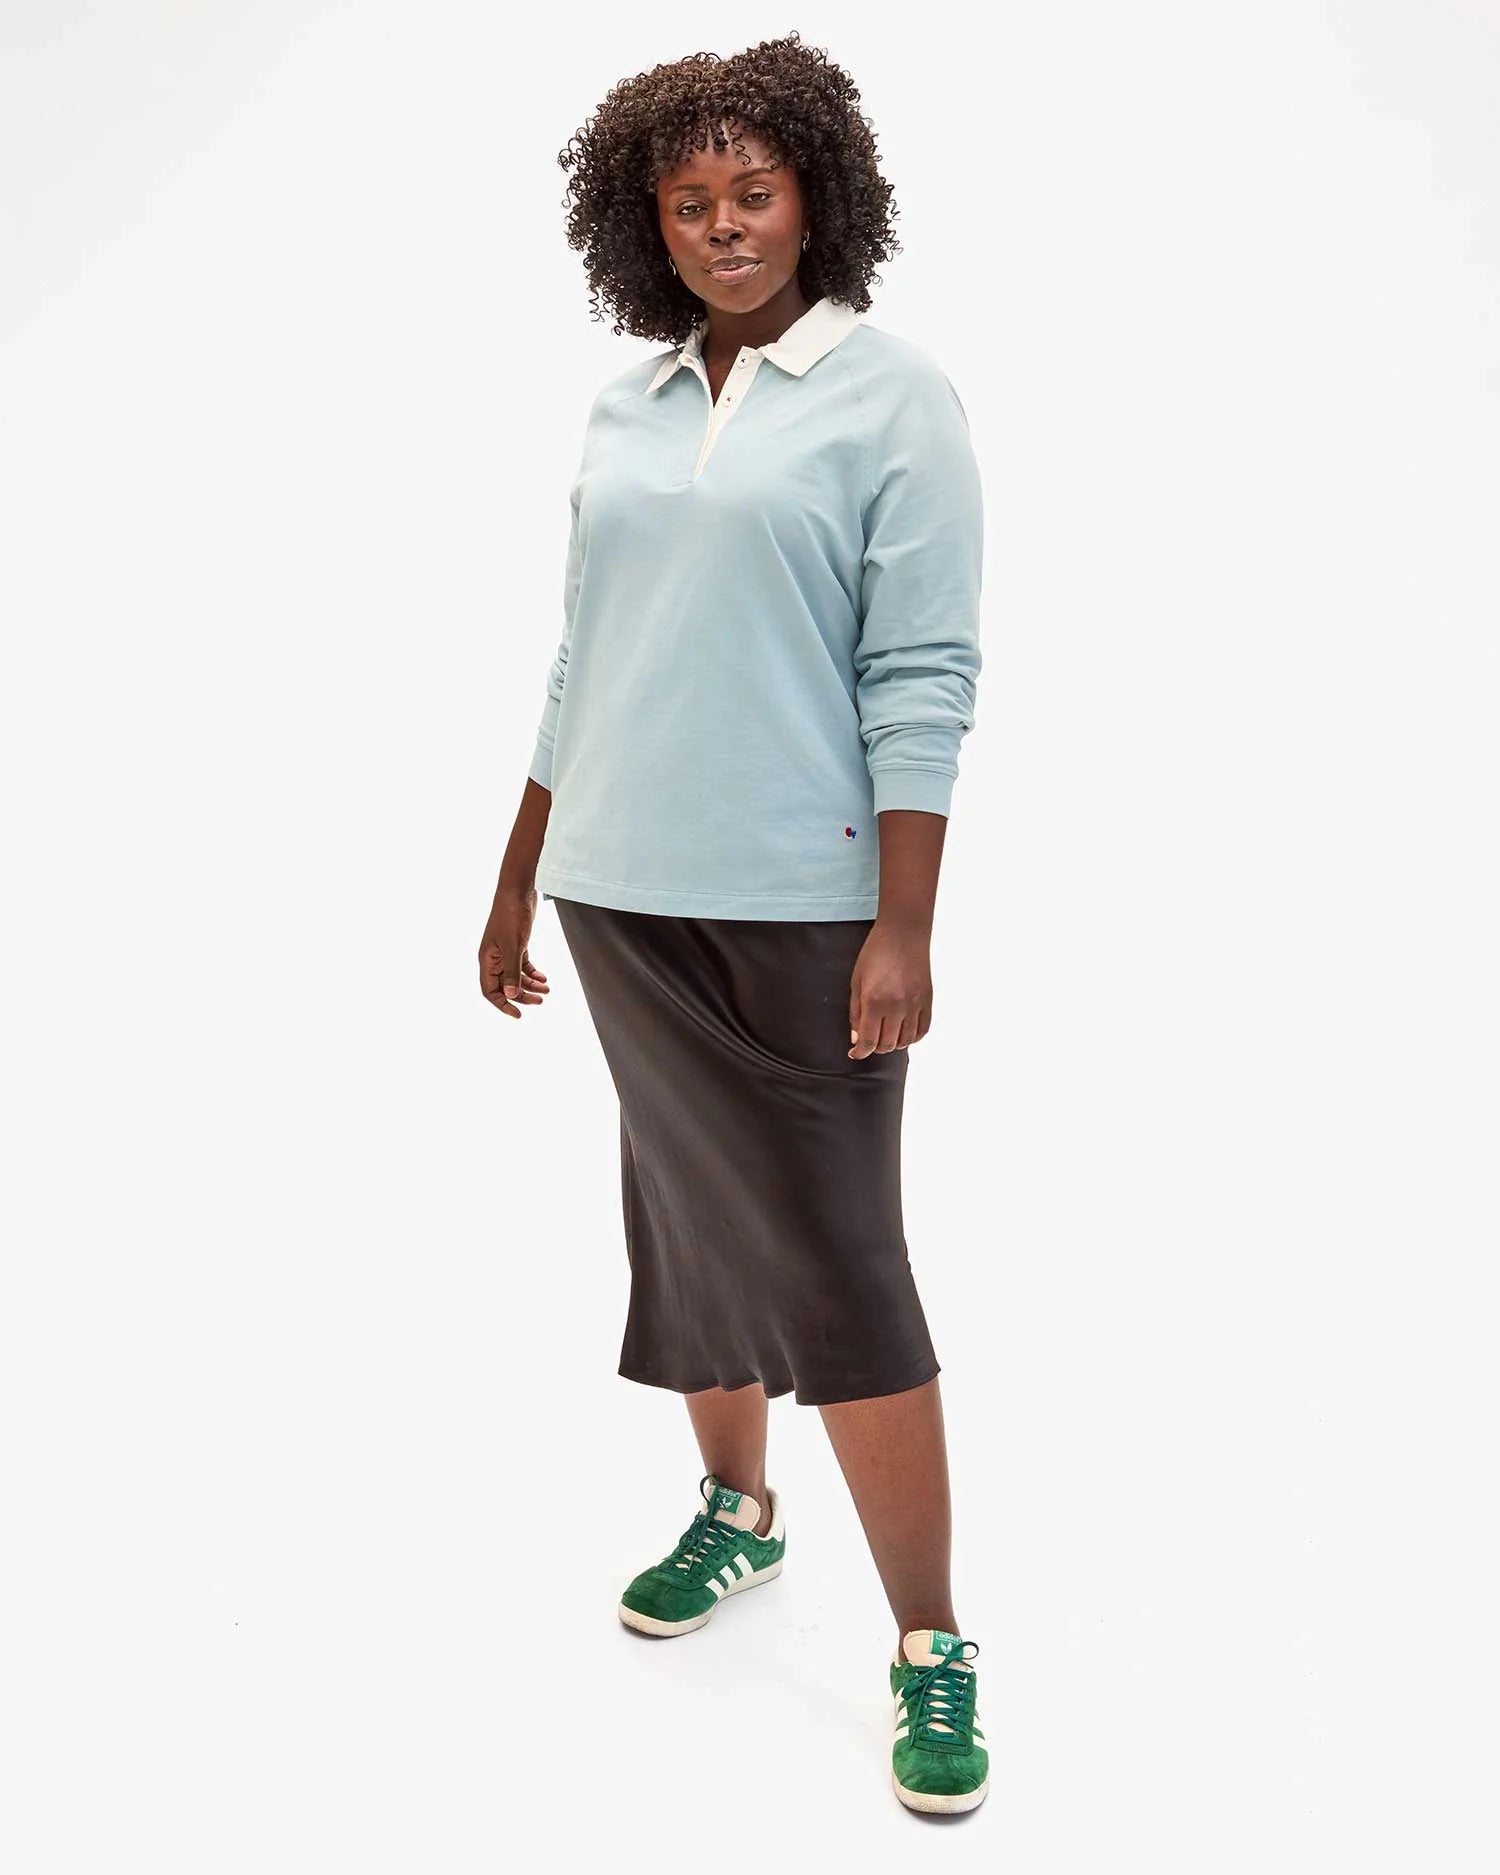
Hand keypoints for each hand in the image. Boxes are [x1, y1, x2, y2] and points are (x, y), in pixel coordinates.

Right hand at [479, 885, 550, 1019]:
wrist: (517, 891)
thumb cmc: (511, 916)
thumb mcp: (513, 946)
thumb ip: (511, 972)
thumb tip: (510, 995)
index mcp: (487, 960)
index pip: (490, 990)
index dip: (502, 1004)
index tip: (518, 1014)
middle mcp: (493, 958)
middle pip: (505, 986)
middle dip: (522, 995)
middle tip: (540, 1001)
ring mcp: (504, 951)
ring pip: (516, 976)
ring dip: (530, 985)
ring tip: (546, 991)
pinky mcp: (516, 944)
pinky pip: (523, 965)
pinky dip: (533, 973)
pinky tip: (544, 978)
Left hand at [848, 919, 931, 1057]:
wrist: (904, 933)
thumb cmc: (876, 953)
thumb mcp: (856, 981)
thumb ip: (855, 1012)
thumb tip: (857, 1038)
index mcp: (875, 1001)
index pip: (868, 1041)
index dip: (860, 1052)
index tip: (855, 1053)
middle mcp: (897, 1007)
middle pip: (887, 1045)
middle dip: (875, 1047)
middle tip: (869, 1040)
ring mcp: (915, 1005)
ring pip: (906, 1041)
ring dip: (894, 1043)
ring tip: (886, 1035)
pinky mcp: (927, 1001)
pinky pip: (922, 1030)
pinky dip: (912, 1037)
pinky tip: (904, 1032)